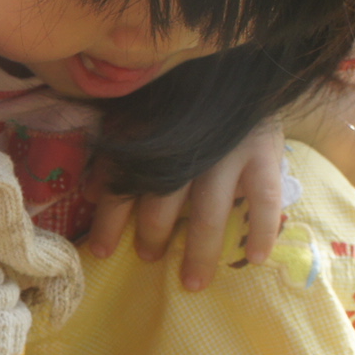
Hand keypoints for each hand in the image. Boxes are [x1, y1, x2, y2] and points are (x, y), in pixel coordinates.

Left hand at [85, 119, 286, 289]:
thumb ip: (119, 154)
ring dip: (199, 250)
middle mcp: (187, 145)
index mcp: (152, 133)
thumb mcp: (144, 117)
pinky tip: (256, 258)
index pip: (122, 181)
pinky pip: (264, 198)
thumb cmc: (185, 104)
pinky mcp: (264, 153)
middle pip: (164, 199)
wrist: (244, 73)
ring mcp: (228, 150)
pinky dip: (261, 229)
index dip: (109, 219)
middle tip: (147, 257)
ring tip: (193, 281)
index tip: (101, 252)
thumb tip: (90, 192)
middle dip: (152, 234)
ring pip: (209, 209)